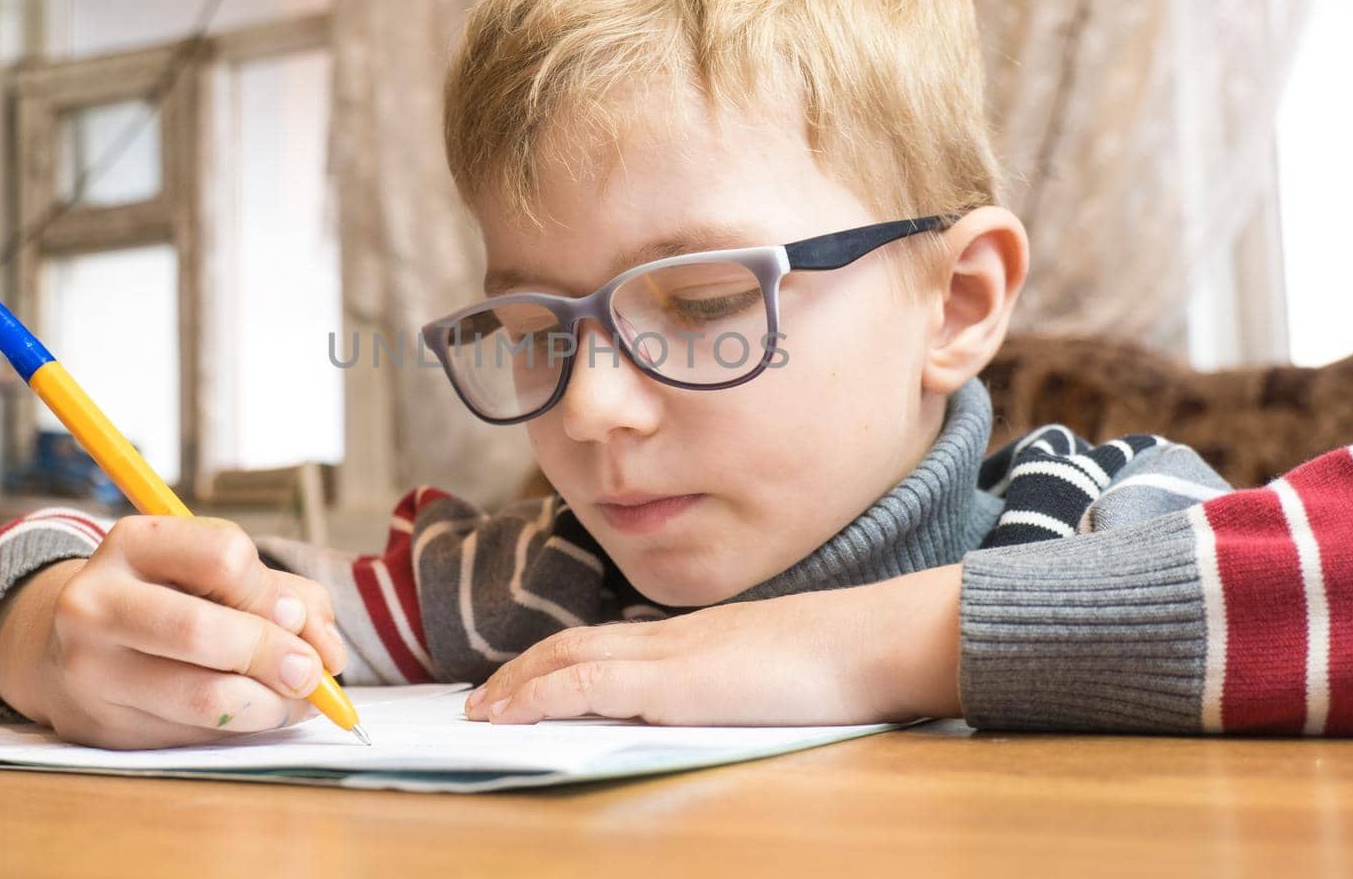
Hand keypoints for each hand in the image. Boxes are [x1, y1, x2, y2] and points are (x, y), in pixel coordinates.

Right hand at [0, 515, 347, 748]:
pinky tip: (251, 713)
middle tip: (309, 673)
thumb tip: (328, 654)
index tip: (294, 617)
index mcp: (134, 543)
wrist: (65, 647)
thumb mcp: (214, 573)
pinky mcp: (102, 728)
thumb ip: (285, 595)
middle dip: (274, 656)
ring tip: (291, 700)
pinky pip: (193, 736)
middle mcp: (97, 602)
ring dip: (268, 705)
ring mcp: (90, 670)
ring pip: (202, 698)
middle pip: (204, 631)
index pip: (224, 556)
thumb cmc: (167, 599)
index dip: (272, 592)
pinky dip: (240, 729)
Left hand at [463, 564, 962, 726]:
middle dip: (522, 672)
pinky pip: (586, 685)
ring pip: (569, 660)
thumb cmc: (838, 665)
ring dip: (518, 684)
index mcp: (693, 638)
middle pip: (574, 645)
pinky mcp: (671, 681)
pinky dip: (539, 695)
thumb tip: (715, 704)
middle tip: (481, 700)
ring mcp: (667, 655)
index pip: (607, 644)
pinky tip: (511, 714)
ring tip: (482, 711)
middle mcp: (670, 638)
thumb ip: (732, 684)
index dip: (557, 661)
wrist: (870, 643)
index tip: (524, 683)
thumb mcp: (769, 674)